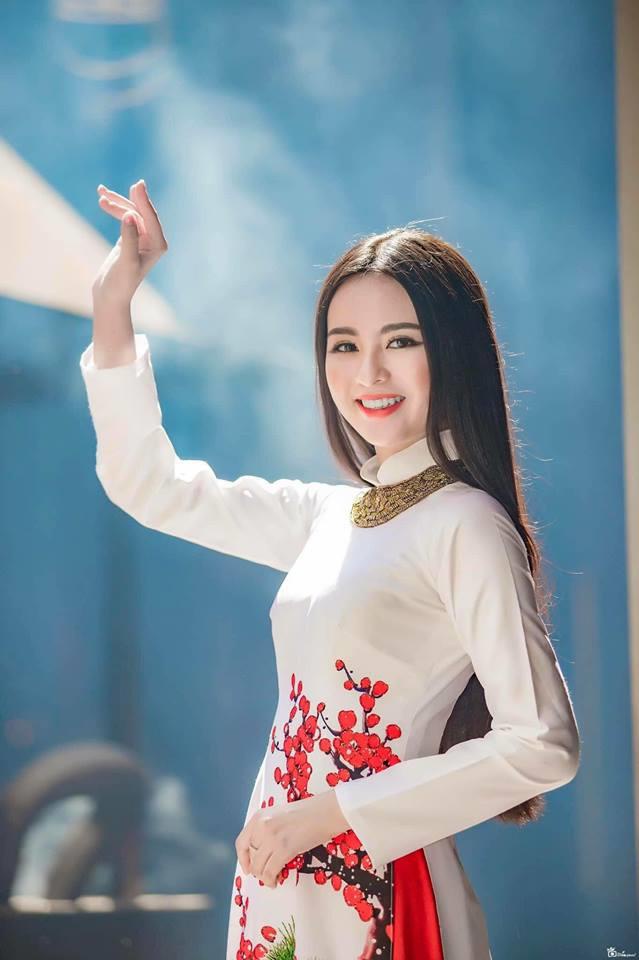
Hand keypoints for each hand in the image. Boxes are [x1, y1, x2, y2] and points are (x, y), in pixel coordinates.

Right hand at [92, 179, 167, 308]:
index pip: (151, 218)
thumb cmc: (120, 283)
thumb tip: (129, 215)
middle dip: (127, 199)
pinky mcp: (129, 238)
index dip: (143, 201)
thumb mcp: (125, 261)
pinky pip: (124, 218)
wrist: (110, 297)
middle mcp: (153, 241)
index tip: (137, 185)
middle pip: (141, 212)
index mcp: (158, 246)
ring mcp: (142, 239)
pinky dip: (114, 209)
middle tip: (110, 188)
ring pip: (131, 213)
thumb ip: (129, 238)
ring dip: (117, 203)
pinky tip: (103, 201)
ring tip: (100, 194)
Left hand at [235, 790, 350, 888]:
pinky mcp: (284, 849)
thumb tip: (262, 851)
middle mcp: (262, 826)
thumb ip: (267, 830)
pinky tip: (276, 880)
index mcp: (260, 816)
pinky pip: (270, 872)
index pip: (241, 842)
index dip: (243, 858)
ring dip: (264, 877)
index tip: (247, 867)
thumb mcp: (280, 816)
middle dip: (257, 869)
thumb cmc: (309, 813)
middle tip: (265, 874)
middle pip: (251, 857)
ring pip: (258, 867)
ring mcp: (272, 837)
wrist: (325, 812)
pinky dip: (271, 880)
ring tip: (271, 879)